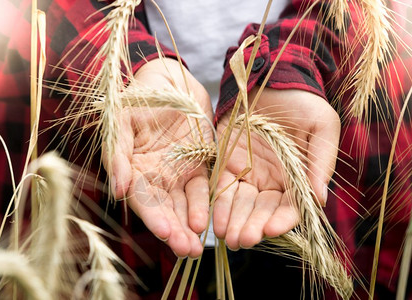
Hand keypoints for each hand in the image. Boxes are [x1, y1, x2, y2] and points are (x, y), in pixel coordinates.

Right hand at [107, 58, 212, 257]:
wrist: (169, 80)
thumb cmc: (139, 98)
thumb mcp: (121, 122)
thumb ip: (118, 155)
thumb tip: (119, 192)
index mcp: (132, 169)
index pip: (142, 200)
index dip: (153, 217)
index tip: (166, 233)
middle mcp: (154, 177)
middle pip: (164, 210)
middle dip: (175, 231)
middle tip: (187, 251)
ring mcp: (176, 173)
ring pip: (182, 205)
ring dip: (189, 226)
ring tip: (196, 247)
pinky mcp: (198, 165)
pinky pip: (201, 188)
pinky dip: (203, 204)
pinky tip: (205, 221)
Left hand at [213, 87, 339, 249]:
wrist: (272, 77)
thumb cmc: (302, 102)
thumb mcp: (321, 126)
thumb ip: (321, 161)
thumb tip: (318, 199)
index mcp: (297, 176)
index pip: (291, 206)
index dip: (282, 220)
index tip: (271, 229)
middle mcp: (272, 181)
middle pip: (262, 211)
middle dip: (253, 227)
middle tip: (242, 240)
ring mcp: (248, 173)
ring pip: (240, 204)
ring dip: (234, 222)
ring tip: (227, 237)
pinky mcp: (226, 162)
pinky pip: (221, 186)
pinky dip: (218, 203)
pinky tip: (214, 218)